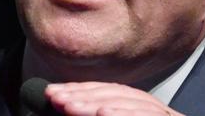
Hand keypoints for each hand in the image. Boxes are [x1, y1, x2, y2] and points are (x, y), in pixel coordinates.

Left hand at [45, 82, 183, 115]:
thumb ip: (91, 115)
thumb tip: (61, 106)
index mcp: (138, 110)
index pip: (107, 94)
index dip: (79, 91)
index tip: (50, 92)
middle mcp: (154, 110)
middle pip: (117, 95)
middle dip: (82, 95)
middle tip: (54, 97)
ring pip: (131, 105)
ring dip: (96, 104)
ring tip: (70, 106)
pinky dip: (125, 115)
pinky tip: (103, 113)